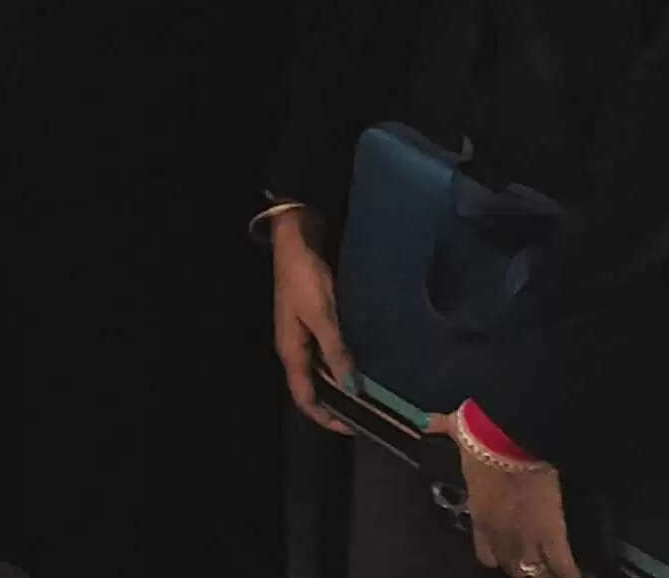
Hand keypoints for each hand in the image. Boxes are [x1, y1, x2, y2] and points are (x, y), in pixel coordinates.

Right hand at [268, 209, 355, 432]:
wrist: (297, 239)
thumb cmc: (305, 278)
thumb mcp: (323, 315)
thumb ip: (336, 352)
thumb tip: (352, 389)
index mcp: (292, 351)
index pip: (305, 398)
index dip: (326, 418)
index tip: (356, 428)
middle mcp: (297, 347)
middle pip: (316, 387)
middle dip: (340, 402)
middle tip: (374, 411)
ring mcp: (305, 333)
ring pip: (325, 368)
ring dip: (346, 380)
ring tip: (376, 388)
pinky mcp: (317, 320)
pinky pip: (332, 350)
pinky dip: (348, 360)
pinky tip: (368, 358)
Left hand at [447, 410, 579, 577]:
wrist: (506, 437)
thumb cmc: (479, 436)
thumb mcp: (458, 436)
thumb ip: (445, 431)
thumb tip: (429, 421)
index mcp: (480, 515)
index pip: (486, 554)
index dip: (498, 555)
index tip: (506, 554)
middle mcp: (500, 533)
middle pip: (512, 566)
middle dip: (522, 567)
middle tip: (534, 564)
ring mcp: (525, 536)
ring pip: (534, 571)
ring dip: (544, 573)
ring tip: (554, 574)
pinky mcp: (551, 532)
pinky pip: (562, 565)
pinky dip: (570, 574)